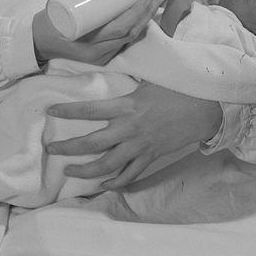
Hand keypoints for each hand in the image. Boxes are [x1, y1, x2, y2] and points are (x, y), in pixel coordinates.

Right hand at [32, 0, 161, 67]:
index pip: (119, 28)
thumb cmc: (51, 20)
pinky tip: (142, 16)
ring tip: (152, 4)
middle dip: (145, 15)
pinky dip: (134, 28)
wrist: (40, 41)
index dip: (137, 14)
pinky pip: (123, 43)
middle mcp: (96, 52)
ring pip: (128, 40)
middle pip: (128, 34)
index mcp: (86, 41)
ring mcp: (100, 57)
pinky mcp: (103, 58)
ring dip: (143, 21)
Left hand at [45, 81, 222, 187]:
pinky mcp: (151, 157)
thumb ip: (127, 85)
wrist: (205, 109)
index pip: (90, 109)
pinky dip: (115, 182)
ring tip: (68, 170)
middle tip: (50, 149)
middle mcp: (130, 129)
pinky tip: (103, 184)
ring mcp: (140, 147)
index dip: (68, 111)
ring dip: (85, 170)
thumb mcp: (148, 80)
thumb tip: (111, 70)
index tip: (50, 112)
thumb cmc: (177, 89)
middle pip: (92, 144)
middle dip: (67, 148)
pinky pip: (130, 175)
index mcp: (127, 106)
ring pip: (107, 165)